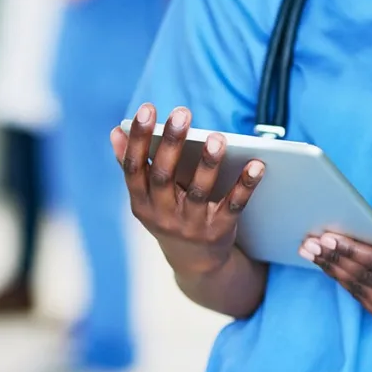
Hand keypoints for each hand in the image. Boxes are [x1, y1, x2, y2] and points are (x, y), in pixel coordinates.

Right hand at [111, 104, 265, 275]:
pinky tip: (257, 164)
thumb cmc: (169, 214)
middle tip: (182, 113)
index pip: (134, 166)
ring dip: (208, 163)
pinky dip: (245, 185)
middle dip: (172, 143)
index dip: (137, 138)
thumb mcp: (148, 196)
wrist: (194, 262)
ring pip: (199, 192)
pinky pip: (233, 207)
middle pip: (164, 176)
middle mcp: (162, 214)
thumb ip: (134, 164)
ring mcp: (190, 225)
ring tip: (217, 137)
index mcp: (141, 201)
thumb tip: (115, 131)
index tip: (147, 109)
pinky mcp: (218, 232)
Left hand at [300, 225, 371, 334]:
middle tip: (311, 245)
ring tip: (315, 257)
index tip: (328, 237)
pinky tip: (333, 272)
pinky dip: (349, 288)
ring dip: (336, 274)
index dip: (353, 250)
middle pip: (369, 280)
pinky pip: (369, 306)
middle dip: (336, 260)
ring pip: (365, 294)